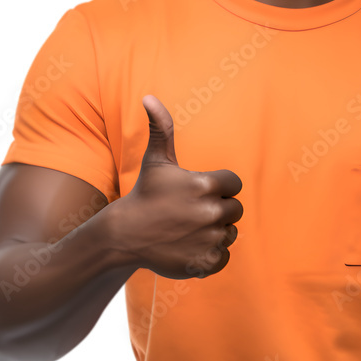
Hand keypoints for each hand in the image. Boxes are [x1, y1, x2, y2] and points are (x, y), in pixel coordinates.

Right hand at [114, 94, 243, 278]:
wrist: (125, 235)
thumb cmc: (145, 193)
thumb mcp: (156, 160)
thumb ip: (162, 128)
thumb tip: (149, 97)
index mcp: (205, 185)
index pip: (234, 184)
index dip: (219, 187)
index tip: (198, 191)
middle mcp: (210, 213)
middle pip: (235, 209)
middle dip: (218, 209)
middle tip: (191, 212)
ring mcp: (209, 239)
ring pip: (230, 233)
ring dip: (215, 231)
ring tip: (188, 228)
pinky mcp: (205, 262)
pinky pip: (224, 256)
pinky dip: (210, 254)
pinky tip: (190, 246)